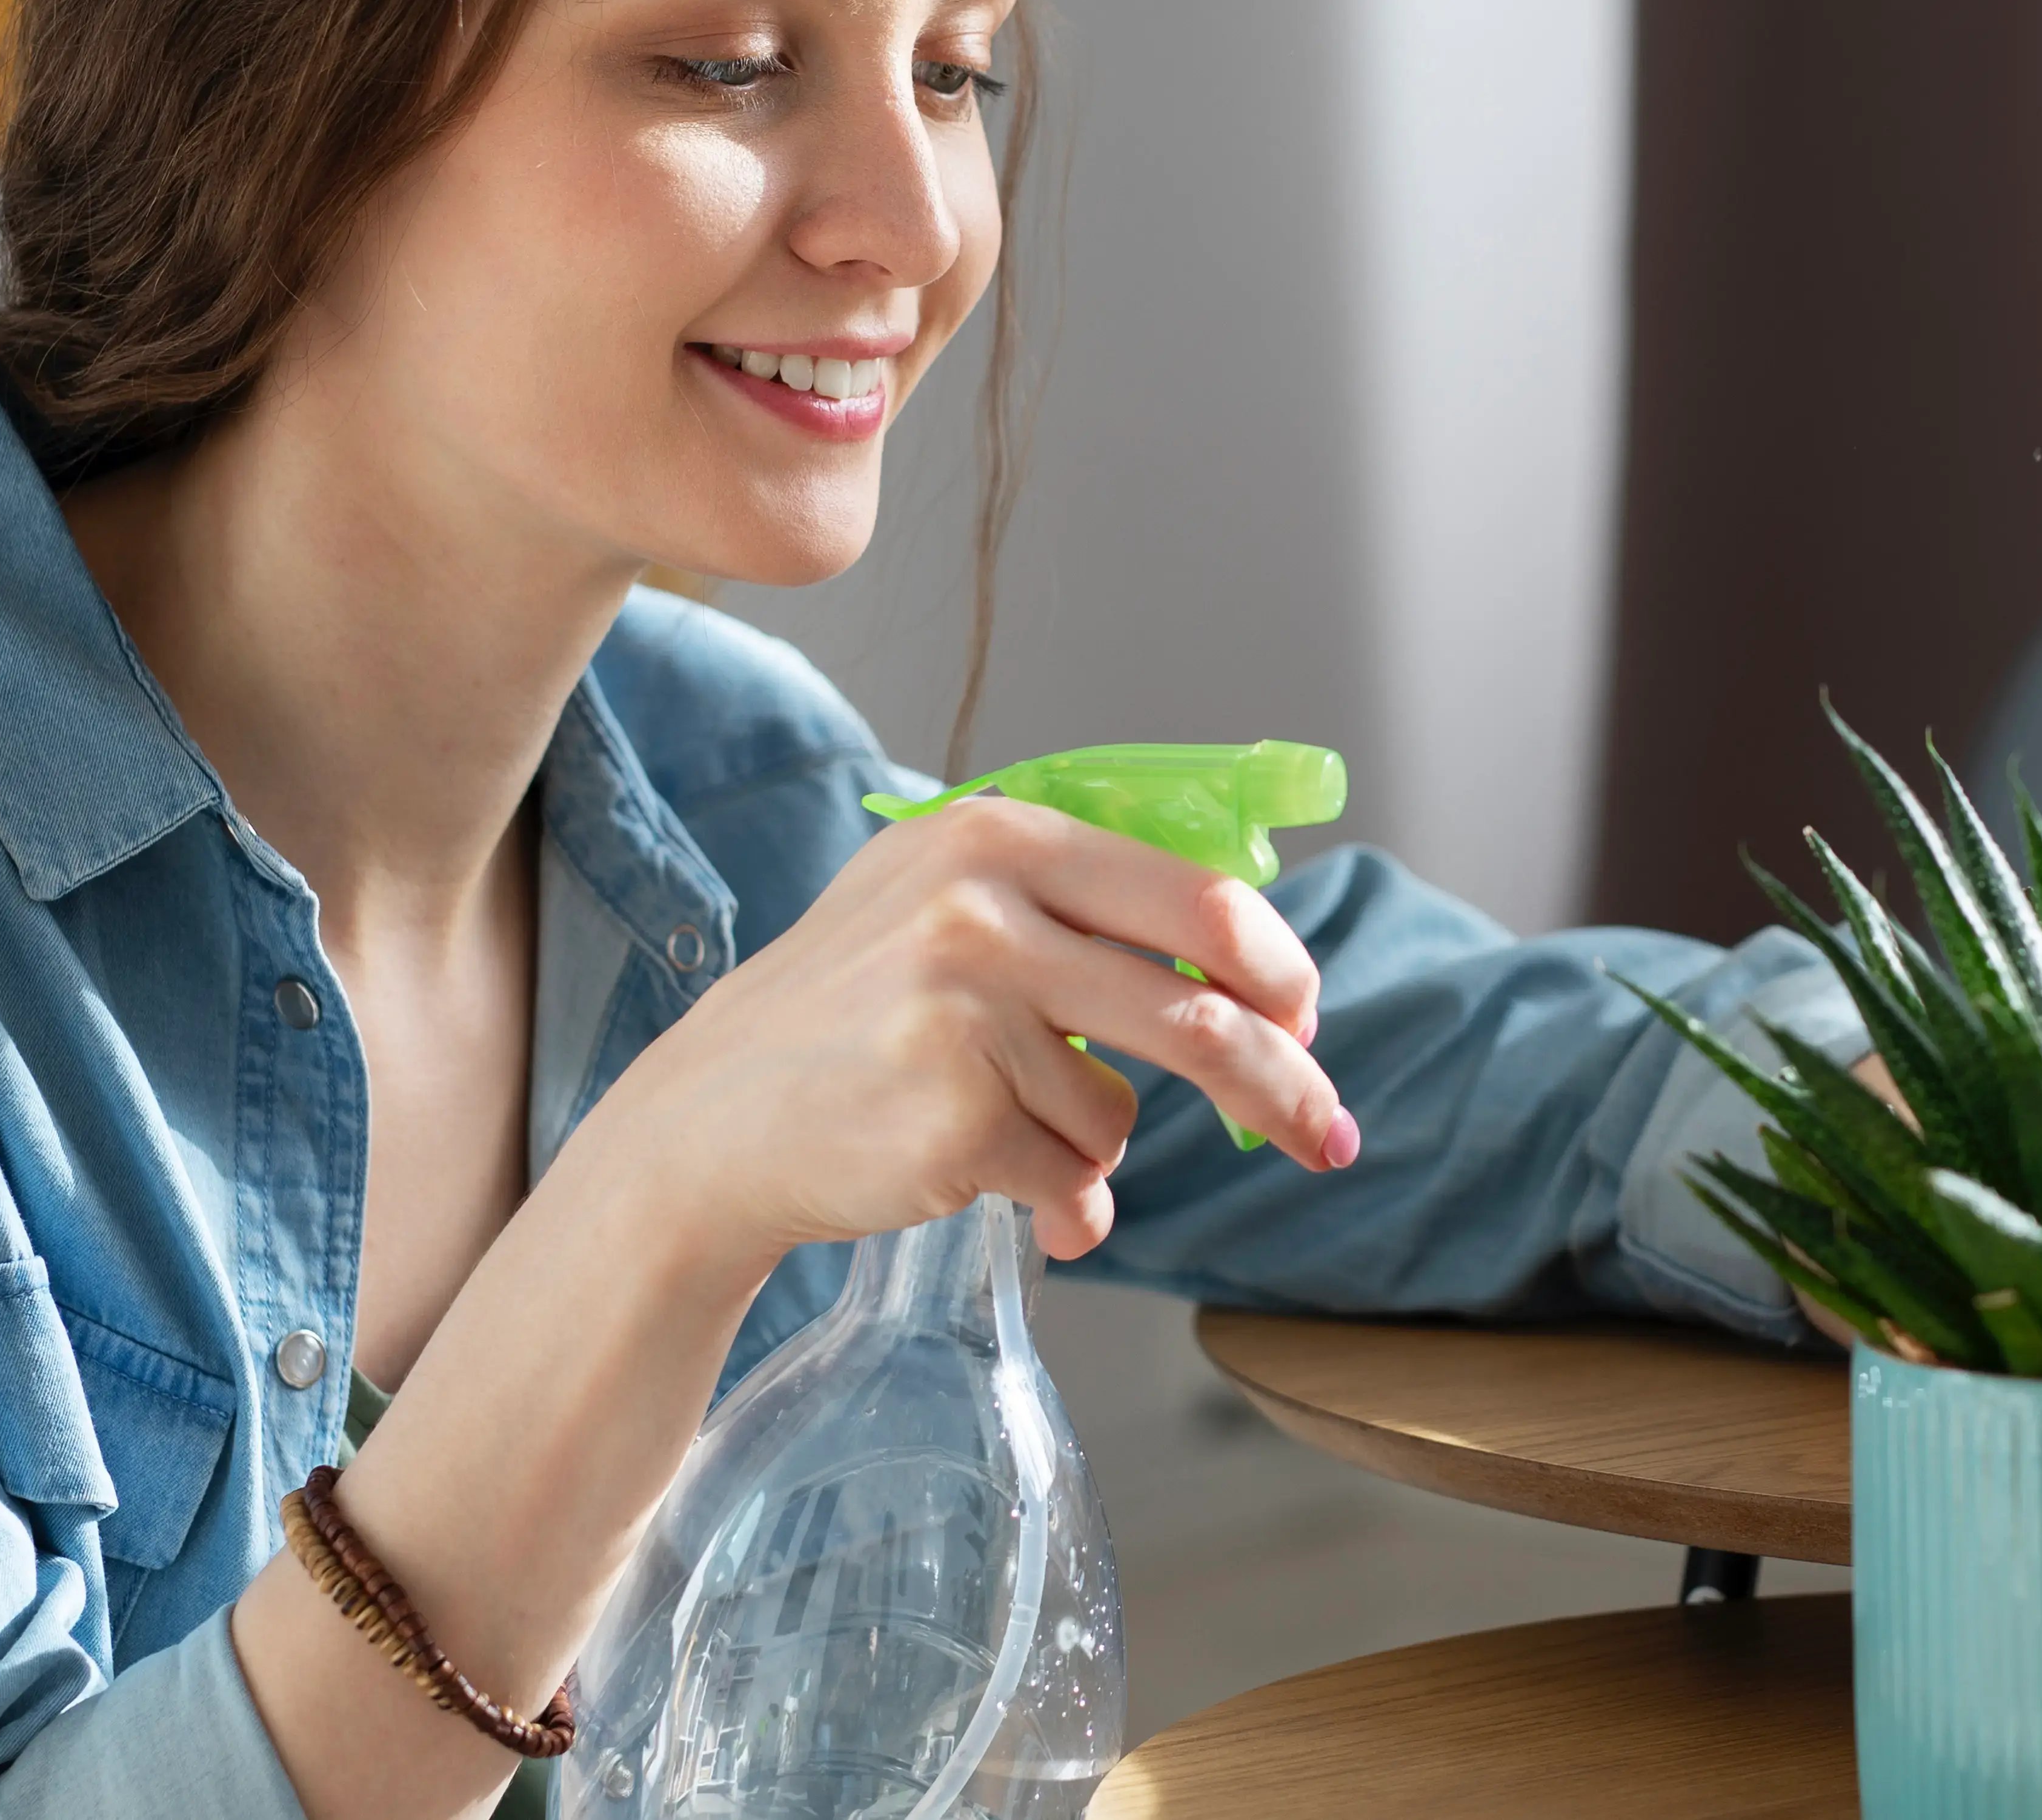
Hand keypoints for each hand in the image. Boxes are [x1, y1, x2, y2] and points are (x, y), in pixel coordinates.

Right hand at [575, 795, 1351, 1265]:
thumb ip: (1079, 906)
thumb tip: (1250, 955)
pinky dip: (1054, 1205)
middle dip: (1286, 1086)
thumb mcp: (946, 901)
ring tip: (1001, 1132)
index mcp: (999, 837)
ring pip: (1120, 1114)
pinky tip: (976, 1179)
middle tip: (1328, 1136)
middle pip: (1204, 1013)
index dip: (1277, 969)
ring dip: (1087, 1149)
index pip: (1199, 900)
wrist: (713, 1120)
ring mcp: (966, 1013)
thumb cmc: (851, 1015)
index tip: (1306, 1019)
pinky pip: (1071, 1182)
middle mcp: (984, 909)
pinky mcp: (954, 1116)